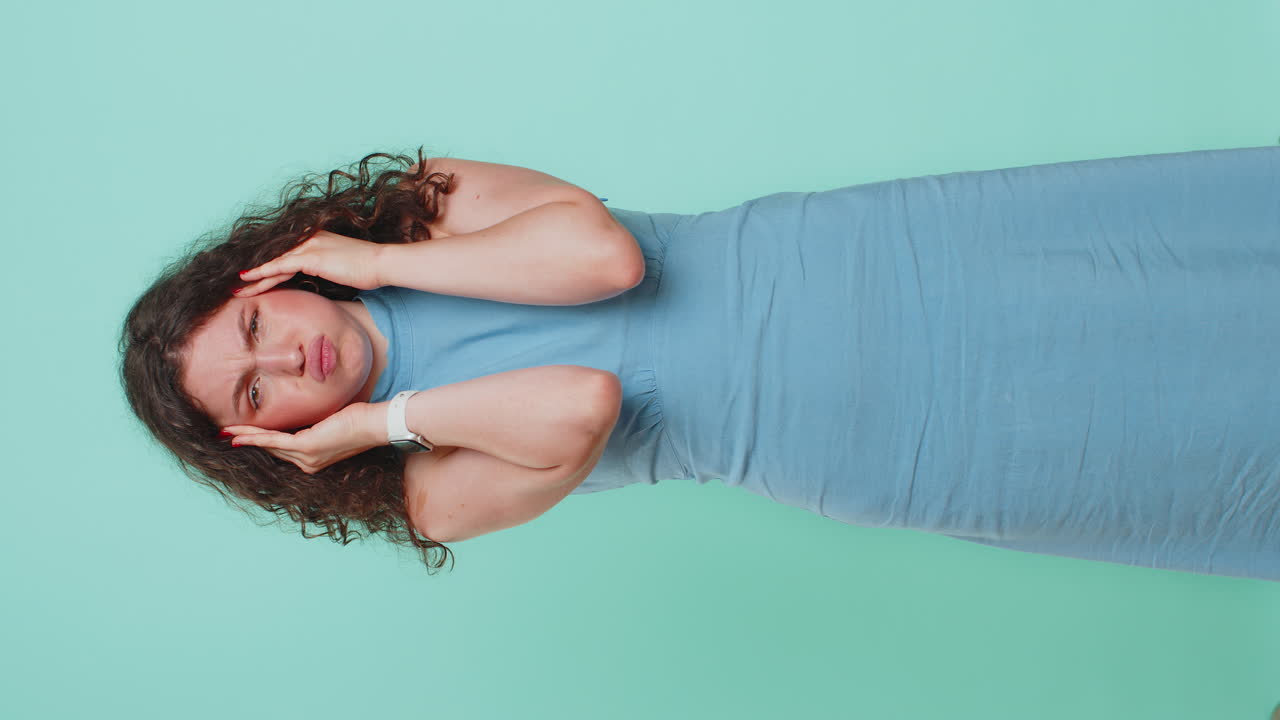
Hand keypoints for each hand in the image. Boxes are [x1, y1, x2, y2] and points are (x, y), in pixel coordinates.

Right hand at [223, 402, 384, 474]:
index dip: (261, 442)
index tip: (242, 437)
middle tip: (227, 435)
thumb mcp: (332, 424)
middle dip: (248, 440)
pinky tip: (241, 435)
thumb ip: (314, 425)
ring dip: (247, 437)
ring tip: (228, 433)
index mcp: (314, 459)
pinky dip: (256, 437)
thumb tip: (303, 419)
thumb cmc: (360, 420)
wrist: (375, 424)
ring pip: (270, 445)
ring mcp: (308, 457)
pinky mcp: (308, 446)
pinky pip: (275, 441)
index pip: (282, 450)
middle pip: (272, 449)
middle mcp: (309, 463)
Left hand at [235, 230, 385, 296]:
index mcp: (315, 240)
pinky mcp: (311, 257)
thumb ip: (327, 267)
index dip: (268, 267)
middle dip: (255, 272)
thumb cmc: (368, 268)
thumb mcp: (343, 266)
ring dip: (253, 276)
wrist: (382, 263)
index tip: (254, 278)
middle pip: (275, 257)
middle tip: (238, 283)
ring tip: (237, 288)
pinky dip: (262, 273)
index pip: (285, 255)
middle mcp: (309, 239)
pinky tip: (248, 279)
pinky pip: (279, 266)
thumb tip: (320, 277)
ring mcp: (309, 246)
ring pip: (273, 262)